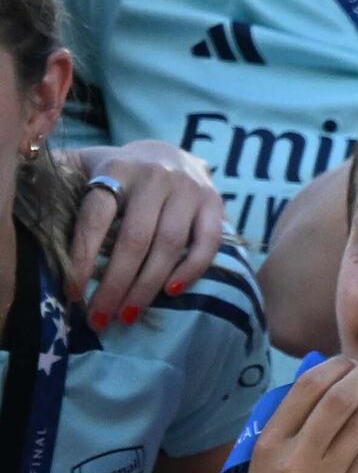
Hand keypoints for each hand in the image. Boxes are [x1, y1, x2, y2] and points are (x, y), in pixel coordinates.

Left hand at [65, 144, 224, 323]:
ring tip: (128, 315)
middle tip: (100, 317)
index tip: (72, 294)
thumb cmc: (119, 172)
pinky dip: (191, 270)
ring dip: (148, 286)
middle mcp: (155, 178)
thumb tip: (25, 191)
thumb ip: (60, 176)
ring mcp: (189, 191)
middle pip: (135, 239)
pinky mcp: (216, 205)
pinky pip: (207, 244)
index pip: (96, 217)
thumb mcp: (87, 164)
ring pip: (169, 245)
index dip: (83, 258)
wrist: (171, 154)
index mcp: (117, 169)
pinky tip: (171, 293)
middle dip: (116, 284)